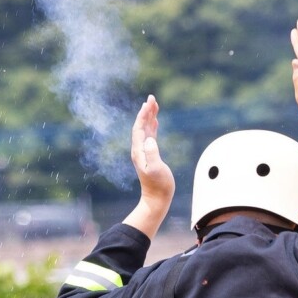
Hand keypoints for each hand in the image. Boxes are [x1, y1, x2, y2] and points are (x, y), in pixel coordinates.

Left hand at [124, 96, 171, 236]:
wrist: (157, 199)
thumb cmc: (159, 186)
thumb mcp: (156, 169)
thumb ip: (152, 154)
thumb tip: (150, 139)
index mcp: (139, 151)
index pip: (139, 128)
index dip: (143, 115)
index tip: (149, 103)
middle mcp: (139, 150)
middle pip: (141, 125)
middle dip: (146, 111)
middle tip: (152, 97)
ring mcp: (144, 152)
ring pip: (146, 129)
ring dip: (149, 116)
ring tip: (154, 104)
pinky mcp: (150, 155)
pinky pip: (150, 136)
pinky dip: (152, 126)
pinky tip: (155, 120)